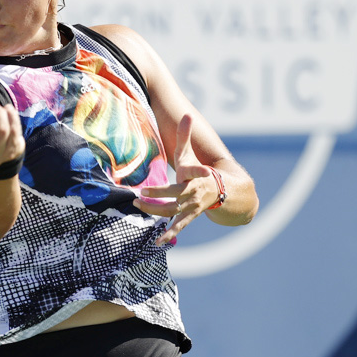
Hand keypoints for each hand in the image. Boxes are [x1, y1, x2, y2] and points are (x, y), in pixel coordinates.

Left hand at [133, 114, 221, 245]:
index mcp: (195, 174)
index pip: (197, 171)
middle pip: (177, 193)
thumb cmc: (197, 170)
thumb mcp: (191, 153)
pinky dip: (168, 234)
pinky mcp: (189, 216)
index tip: (206, 171)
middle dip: (160, 193)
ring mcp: (191, 206)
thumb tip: (187, 114)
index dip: (201, 171)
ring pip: (172, 209)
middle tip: (142, 192)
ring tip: (138, 206)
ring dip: (155, 210)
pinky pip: (178, 226)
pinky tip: (158, 243)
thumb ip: (186, 135)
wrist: (218, 192)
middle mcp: (194, 191)